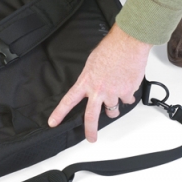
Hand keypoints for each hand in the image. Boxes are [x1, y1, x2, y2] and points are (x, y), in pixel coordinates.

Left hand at [47, 23, 151, 141]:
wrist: (128, 44)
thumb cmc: (111, 48)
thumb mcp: (92, 63)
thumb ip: (91, 77)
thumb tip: (93, 84)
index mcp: (86, 82)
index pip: (68, 101)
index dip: (59, 113)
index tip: (53, 122)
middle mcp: (98, 90)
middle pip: (91, 117)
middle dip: (90, 130)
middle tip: (91, 138)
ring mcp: (113, 93)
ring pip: (113, 110)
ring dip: (113, 109)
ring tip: (115, 100)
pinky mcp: (127, 92)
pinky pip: (128, 100)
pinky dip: (128, 95)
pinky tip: (127, 85)